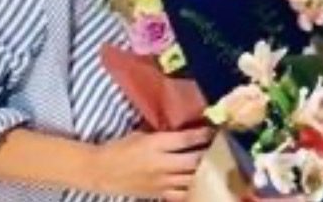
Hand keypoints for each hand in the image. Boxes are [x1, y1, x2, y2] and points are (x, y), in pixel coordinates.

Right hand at [89, 128, 214, 200]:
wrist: (100, 171)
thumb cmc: (120, 148)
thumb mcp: (141, 134)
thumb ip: (164, 133)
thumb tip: (186, 127)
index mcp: (155, 144)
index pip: (187, 139)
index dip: (204, 134)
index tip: (216, 129)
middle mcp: (161, 164)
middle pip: (195, 160)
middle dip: (211, 153)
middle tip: (223, 146)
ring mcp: (161, 181)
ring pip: (192, 178)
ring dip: (208, 171)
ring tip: (219, 163)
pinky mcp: (159, 194)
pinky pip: (182, 194)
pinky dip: (195, 188)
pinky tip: (206, 183)